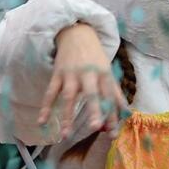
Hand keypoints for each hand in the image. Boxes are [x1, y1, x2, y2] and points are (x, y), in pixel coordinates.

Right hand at [38, 23, 127, 138]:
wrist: (76, 33)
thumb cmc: (95, 56)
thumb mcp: (108, 70)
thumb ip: (115, 92)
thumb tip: (126, 114)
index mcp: (104, 73)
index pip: (109, 96)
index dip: (112, 114)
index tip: (113, 133)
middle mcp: (88, 74)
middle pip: (91, 93)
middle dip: (93, 109)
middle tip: (94, 127)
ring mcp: (71, 74)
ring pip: (69, 96)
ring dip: (67, 115)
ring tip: (65, 135)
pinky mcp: (58, 73)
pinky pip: (50, 92)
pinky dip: (46, 106)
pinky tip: (42, 121)